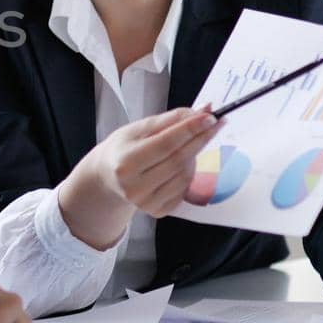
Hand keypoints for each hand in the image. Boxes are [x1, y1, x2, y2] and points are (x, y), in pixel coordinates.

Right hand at [58, 107, 221, 248]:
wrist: (107, 178)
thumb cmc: (123, 149)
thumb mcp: (137, 129)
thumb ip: (169, 120)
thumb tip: (203, 111)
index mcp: (125, 162)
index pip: (166, 143)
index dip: (190, 129)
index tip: (209, 117)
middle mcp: (134, 187)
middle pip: (178, 160)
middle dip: (200, 139)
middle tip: (215, 123)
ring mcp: (146, 203)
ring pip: (185, 175)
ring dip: (194, 156)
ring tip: (188, 144)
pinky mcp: (157, 211)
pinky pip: (184, 189)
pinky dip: (188, 173)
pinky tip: (180, 164)